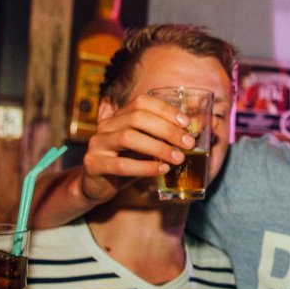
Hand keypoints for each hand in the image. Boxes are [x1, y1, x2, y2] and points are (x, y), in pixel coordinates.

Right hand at [79, 95, 196, 204]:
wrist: (97, 186)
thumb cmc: (127, 162)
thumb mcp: (144, 147)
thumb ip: (161, 138)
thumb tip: (195, 133)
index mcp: (119, 117)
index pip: (142, 102)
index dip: (166, 110)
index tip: (187, 123)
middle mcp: (106, 126)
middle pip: (137, 118)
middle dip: (167, 129)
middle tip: (189, 143)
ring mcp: (97, 144)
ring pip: (128, 138)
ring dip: (158, 147)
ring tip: (179, 158)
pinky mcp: (94, 165)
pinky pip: (122, 165)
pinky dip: (145, 167)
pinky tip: (163, 169)